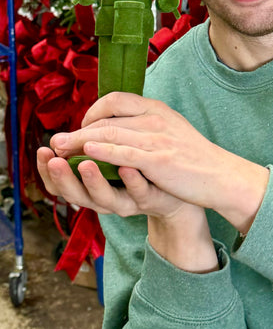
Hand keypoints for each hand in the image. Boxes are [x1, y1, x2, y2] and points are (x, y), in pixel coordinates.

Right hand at [37, 146, 184, 219]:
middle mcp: (104, 197)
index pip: (59, 183)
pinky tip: (127, 167)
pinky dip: (132, 181)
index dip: (47, 170)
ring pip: (104, 197)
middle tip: (54, 161)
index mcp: (89, 186)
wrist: (175, 190)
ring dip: (94, 181)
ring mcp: (127, 200)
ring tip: (86, 163)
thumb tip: (73, 128)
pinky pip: (138, 192)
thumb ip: (94, 144)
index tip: (42, 152)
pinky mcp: (149, 199)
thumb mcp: (112, 156)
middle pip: (76, 194)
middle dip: (63, 178)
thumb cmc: (137, 170)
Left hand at [48, 92, 268, 231]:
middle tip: (57, 141)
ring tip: (60, 150)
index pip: (116, 99)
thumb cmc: (195, 158)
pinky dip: (102, 151)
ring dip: (79, 142)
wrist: (221, 176)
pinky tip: (85, 154)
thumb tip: (121, 125)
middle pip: (106, 119)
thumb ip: (147, 124)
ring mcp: (156, 138)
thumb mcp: (171, 130)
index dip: (93, 112)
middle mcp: (154, 119)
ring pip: (109, 134)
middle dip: (77, 130)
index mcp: (156, 109)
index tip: (83, 127)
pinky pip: (124, 152)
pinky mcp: (158, 160)